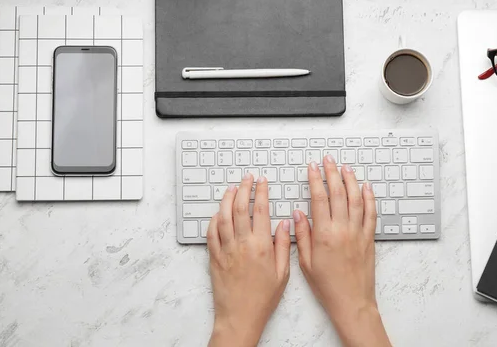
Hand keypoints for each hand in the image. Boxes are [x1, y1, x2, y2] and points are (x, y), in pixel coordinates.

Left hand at [207, 173, 290, 346]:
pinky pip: (211, 233)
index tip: (262, 182)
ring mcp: (226, 250)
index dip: (261, 192)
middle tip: (247, 178)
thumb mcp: (283, 273)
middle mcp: (242, 244)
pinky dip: (214, 219)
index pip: (261, 210)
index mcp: (261, 246)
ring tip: (232, 188)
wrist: (240, 317)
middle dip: (244, 189)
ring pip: (224, 217)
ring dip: (228, 199)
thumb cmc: (263, 298)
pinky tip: (219, 212)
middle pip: (240, 208)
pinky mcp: (214, 257)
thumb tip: (285, 223)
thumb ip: (284, 245)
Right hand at [293, 156, 390, 346]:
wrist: (351, 302)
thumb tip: (298, 214)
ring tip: (345, 168)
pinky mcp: (369, 239)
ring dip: (350, 181)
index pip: (319, 199)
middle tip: (328, 160)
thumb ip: (302, 235)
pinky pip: (371, 214)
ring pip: (356, 199)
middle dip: (332, 173)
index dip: (315, 180)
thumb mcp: (305, 262)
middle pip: (338, 193)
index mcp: (324, 235)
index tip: (312, 168)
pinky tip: (365, 187)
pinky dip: (369, 198)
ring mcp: (358, 233)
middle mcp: (342, 230)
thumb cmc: (327, 286)